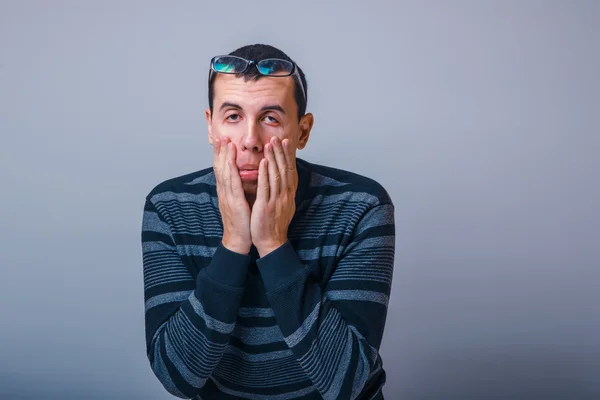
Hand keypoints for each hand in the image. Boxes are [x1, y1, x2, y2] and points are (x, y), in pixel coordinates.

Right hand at [213, 137, 251, 253]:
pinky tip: (233, 160)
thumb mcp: (238, 202)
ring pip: (224, 172)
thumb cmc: (241, 221)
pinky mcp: (233, 201)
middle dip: (220, 151)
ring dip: (224, 156)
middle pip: (220, 167)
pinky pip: (232, 183)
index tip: (222, 141)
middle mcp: (224, 191)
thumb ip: (238, 189)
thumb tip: (241, 178)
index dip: (221, 155)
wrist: (238, 239)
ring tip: (225, 142)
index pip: (222, 169)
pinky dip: (232, 170)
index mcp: (226, 191)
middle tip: (220, 136)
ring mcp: (227, 196)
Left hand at [251, 136, 297, 256]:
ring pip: (276, 175)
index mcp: (288, 194)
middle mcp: (285, 195)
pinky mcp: (266, 206)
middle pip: (285, 170)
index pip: (290, 171)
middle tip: (278, 138)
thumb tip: (285, 179)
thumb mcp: (283, 205)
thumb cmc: (274, 223)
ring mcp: (276, 200)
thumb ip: (283, 191)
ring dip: (274, 158)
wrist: (271, 242)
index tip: (286, 143)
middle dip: (281, 153)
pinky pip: (266, 187)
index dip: (288, 156)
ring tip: (271, 144)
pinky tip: (263, 163)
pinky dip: (265, 174)